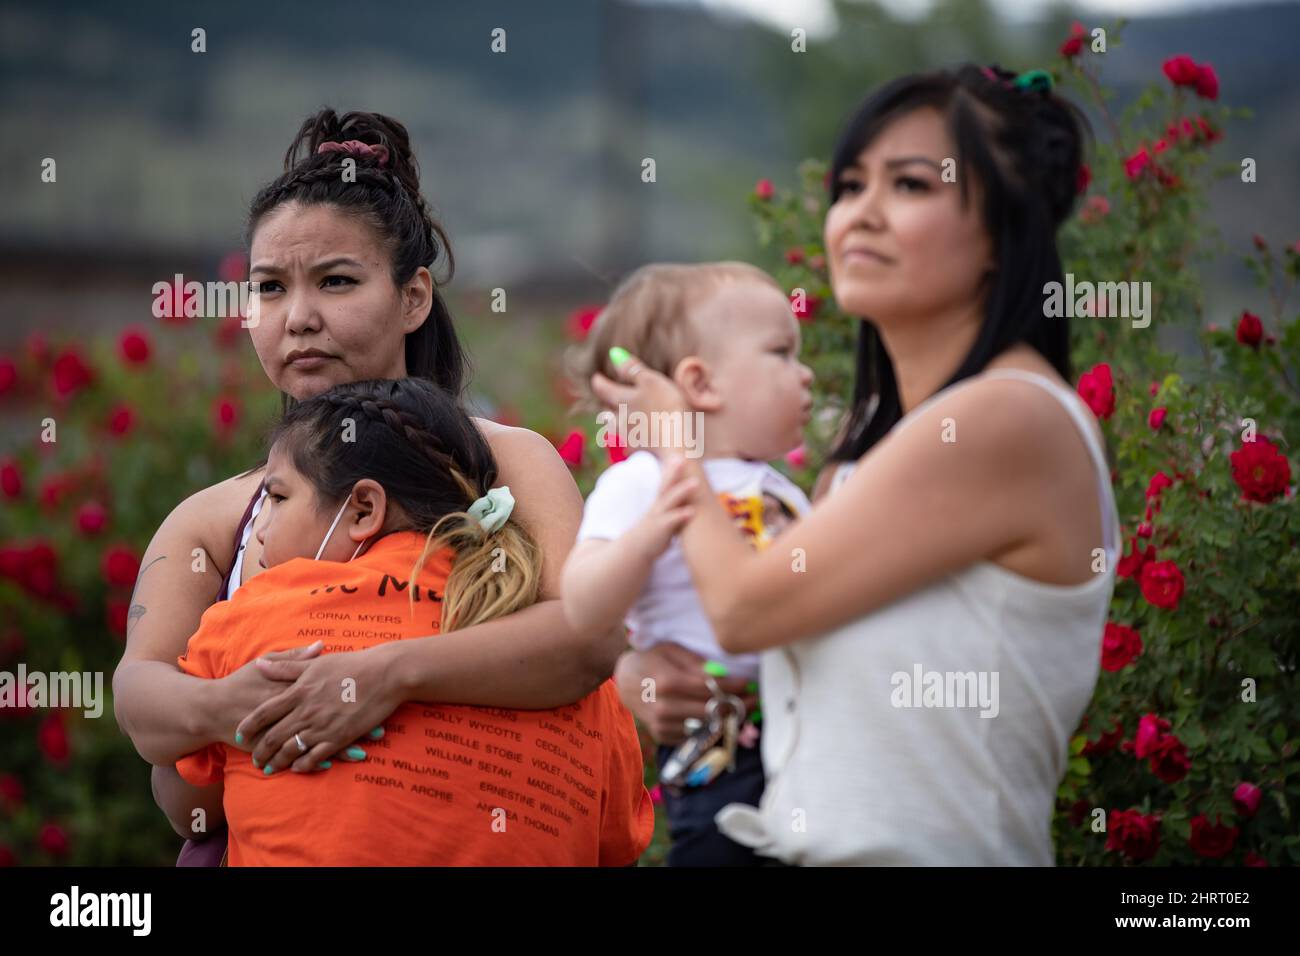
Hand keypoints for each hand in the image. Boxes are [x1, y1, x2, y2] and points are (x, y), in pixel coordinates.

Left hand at [235, 646, 402, 773]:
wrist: (385, 674)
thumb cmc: (352, 664)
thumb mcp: (316, 663)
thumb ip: (286, 666)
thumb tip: (260, 665)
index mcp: (299, 691)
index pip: (265, 712)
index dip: (250, 725)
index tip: (239, 735)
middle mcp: (306, 711)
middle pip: (274, 736)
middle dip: (261, 751)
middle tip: (254, 760)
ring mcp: (322, 726)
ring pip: (291, 749)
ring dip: (278, 761)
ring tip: (270, 769)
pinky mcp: (339, 737)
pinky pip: (315, 756)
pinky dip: (303, 764)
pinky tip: (298, 768)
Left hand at [591, 349, 691, 455]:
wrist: (675, 447)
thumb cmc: (665, 409)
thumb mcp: (650, 382)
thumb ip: (632, 369)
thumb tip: (614, 354)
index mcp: (622, 400)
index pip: (604, 389)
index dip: (599, 382)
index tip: (596, 378)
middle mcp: (621, 420)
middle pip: (607, 412)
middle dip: (607, 405)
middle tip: (607, 399)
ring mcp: (629, 439)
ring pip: (617, 429)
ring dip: (616, 424)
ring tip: (620, 420)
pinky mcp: (641, 453)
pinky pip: (630, 445)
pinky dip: (632, 439)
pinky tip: (638, 441)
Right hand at [614, 643, 757, 745]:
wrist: (624, 682)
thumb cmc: (651, 660)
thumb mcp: (671, 650)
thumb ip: (695, 663)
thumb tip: (721, 674)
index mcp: (668, 682)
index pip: (710, 688)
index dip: (734, 687)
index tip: (749, 683)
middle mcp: (665, 707)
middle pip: (711, 711)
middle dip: (738, 705)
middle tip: (754, 698)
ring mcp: (663, 724)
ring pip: (705, 726)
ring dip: (726, 718)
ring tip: (742, 708)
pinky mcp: (662, 735)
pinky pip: (694, 735)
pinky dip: (708, 727)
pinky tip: (718, 717)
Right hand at [627, 454, 698, 561]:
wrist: (635, 550)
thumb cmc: (652, 531)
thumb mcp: (660, 514)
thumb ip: (670, 503)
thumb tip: (683, 492)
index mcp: (659, 501)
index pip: (666, 481)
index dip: (673, 469)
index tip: (681, 454)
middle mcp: (658, 506)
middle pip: (666, 485)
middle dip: (675, 472)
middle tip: (684, 458)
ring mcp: (658, 517)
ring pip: (670, 501)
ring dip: (682, 491)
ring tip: (695, 482)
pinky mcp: (660, 530)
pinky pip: (671, 522)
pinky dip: (681, 516)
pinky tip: (692, 511)